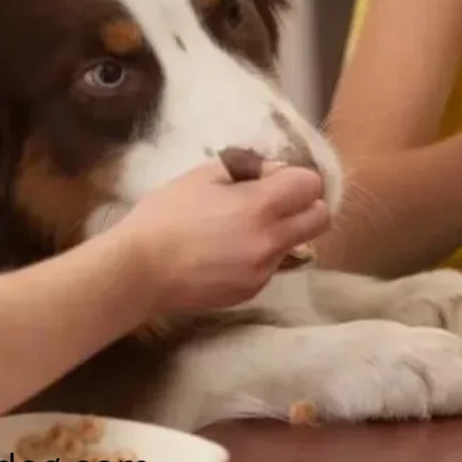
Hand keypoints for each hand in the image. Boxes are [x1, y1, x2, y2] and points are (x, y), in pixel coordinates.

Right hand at [114, 161, 329, 316]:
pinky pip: (271, 267)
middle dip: (305, 206)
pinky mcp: (251, 292)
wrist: (140, 269)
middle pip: (321, 220)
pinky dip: (258, 255)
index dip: (296, 178)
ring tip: (239, 228)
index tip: (274, 179)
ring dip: (281, 232)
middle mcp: (272, 241)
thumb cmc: (165, 214)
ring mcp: (264, 272)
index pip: (312, 185)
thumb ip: (244, 169)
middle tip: (274, 202)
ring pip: (296, 245)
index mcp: (260, 206)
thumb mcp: (201, 175)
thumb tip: (273, 172)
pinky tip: (224, 252)